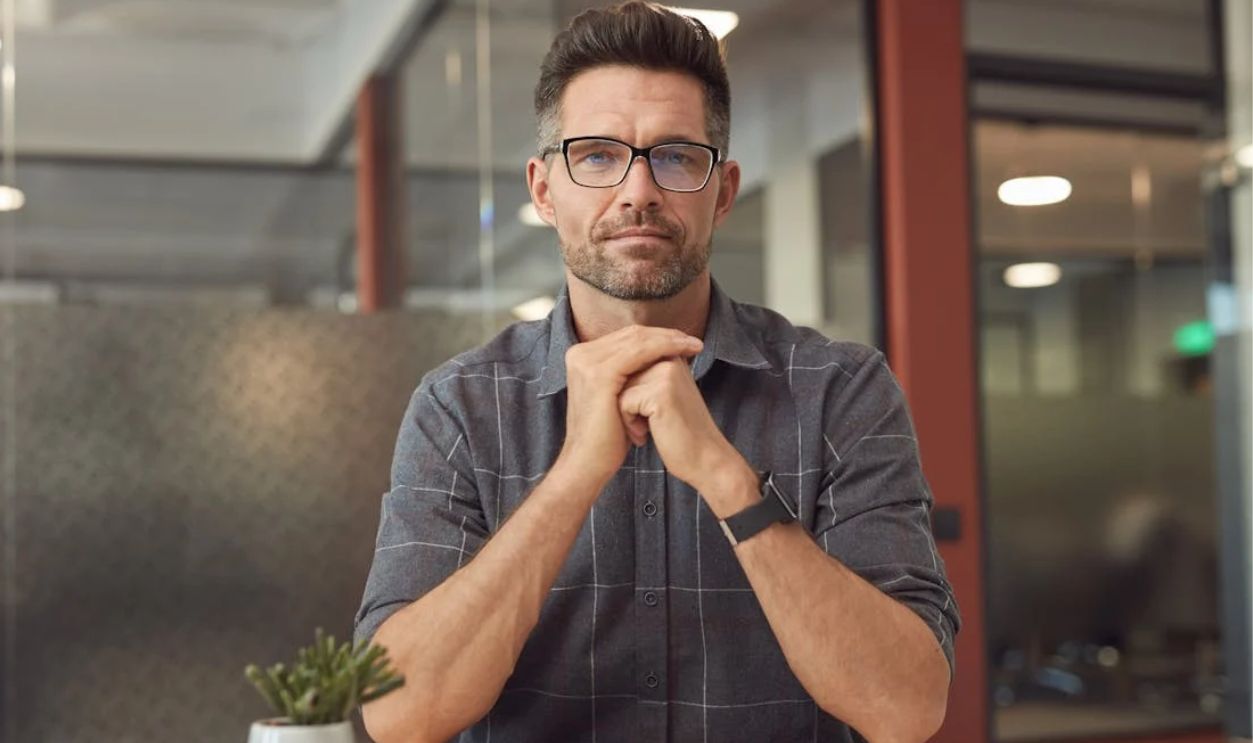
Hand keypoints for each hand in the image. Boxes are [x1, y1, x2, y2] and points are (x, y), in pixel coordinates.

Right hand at [556, 325, 703, 488]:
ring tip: (694, 346)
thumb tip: (658, 357)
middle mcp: (580, 354)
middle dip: (666, 335)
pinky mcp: (600, 374)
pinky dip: (664, 348)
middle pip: (632, 334)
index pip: (626, 337)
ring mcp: (588, 362)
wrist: (588, 463)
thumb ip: (629, 374)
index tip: (684, 342)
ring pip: (637, 339)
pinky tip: (683, 353)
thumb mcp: (617, 397)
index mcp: (583, 357)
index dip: (657, 336)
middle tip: (693, 341)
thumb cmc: (607, 436)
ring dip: (670, 339)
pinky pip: (639, 352)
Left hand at [617, 356, 746, 495]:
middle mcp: (669, 358)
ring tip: (650, 427)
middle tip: (650, 422)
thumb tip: (610, 369)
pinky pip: (624, 402)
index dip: (630, 394)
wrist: (703, 459)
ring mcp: (667, 372)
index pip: (628, 365)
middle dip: (627, 402)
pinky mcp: (662, 391)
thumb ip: (642, 375)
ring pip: (620, 388)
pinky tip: (648, 432)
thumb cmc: (678, 432)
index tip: (652, 411)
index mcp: (670, 355)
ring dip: (627, 414)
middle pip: (621, 376)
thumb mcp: (660, 395)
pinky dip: (629, 423)